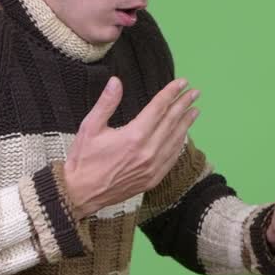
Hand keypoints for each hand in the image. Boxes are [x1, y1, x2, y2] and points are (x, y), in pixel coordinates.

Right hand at [62, 77, 199, 219]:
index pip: (159, 108)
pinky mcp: (153, 179)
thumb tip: (116, 81)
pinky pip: (172, 158)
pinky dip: (180, 144)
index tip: (182, 82)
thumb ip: (106, 103)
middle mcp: (148, 151)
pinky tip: (184, 135)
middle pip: (171, 122)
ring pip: (175, 140)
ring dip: (186, 123)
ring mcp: (153, 167)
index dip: (171, 93)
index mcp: (134, 136)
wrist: (80, 193)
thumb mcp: (90, 127)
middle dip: (184, 105)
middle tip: (195, 92)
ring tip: (195, 111)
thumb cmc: (83, 159)